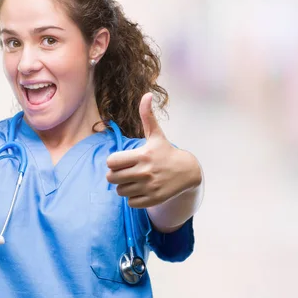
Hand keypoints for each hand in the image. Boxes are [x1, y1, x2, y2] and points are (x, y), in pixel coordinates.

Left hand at [106, 93, 198, 207]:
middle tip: (125, 172)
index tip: (122, 161)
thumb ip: (147, 116)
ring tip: (133, 180)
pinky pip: (130, 202)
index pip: (111, 162)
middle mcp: (145, 172)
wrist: (187, 172)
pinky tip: (141, 190)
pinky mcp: (153, 200)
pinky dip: (133, 198)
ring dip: (124, 187)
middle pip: (112, 178)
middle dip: (116, 175)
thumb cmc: (165, 152)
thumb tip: (147, 94)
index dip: (114, 162)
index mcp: (143, 155)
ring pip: (120, 191)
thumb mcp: (156, 135)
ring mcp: (149, 187)